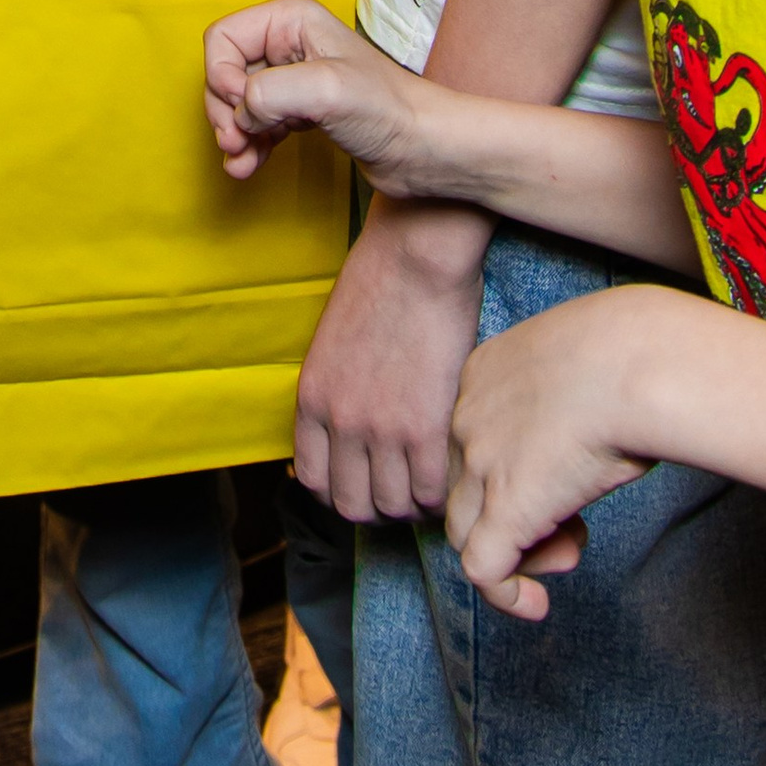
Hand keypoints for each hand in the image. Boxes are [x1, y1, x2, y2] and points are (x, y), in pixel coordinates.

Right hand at [203, 0, 431, 186]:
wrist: (426, 151)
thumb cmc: (390, 111)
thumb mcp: (325, 90)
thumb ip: (269, 92)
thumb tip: (241, 114)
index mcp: (291, 20)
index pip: (223, 38)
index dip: (222, 77)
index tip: (245, 110)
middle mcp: (288, 43)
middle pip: (224, 71)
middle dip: (223, 110)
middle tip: (235, 142)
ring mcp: (293, 79)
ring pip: (236, 102)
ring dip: (232, 133)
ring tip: (240, 161)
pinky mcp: (299, 111)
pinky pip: (255, 124)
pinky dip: (246, 145)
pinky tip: (247, 165)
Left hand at [293, 194, 492, 520]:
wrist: (417, 256)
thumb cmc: (382, 285)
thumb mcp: (334, 344)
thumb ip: (337, 392)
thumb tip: (349, 433)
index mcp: (312, 398)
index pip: (313, 481)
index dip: (341, 493)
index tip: (366, 487)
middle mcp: (339, 421)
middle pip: (350, 505)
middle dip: (378, 509)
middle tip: (405, 494)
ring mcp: (380, 429)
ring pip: (391, 508)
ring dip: (413, 508)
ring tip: (432, 489)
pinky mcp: (424, 427)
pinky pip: (430, 493)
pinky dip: (441, 498)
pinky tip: (452, 478)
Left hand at [445, 285, 659, 619]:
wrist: (640, 363)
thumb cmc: (632, 355)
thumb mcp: (579, 364)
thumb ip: (563, 400)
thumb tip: (582, 437)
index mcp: (481, 374)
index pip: (470, 441)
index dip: (510, 473)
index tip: (563, 474)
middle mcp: (466, 417)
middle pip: (462, 489)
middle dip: (511, 517)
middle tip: (572, 527)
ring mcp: (479, 464)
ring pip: (465, 533)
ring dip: (519, 555)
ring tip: (570, 552)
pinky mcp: (505, 509)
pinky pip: (482, 569)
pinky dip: (505, 595)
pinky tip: (536, 605)